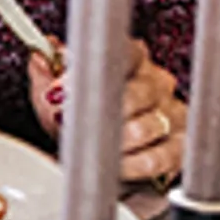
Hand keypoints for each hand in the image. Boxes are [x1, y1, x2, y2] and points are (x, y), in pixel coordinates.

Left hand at [30, 43, 187, 184]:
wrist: (103, 154)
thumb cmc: (83, 118)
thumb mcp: (55, 95)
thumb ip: (45, 75)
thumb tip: (39, 58)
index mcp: (131, 61)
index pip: (123, 53)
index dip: (89, 72)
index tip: (61, 90)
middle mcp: (157, 84)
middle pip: (136, 92)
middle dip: (98, 113)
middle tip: (71, 124)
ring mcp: (173, 114)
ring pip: (145, 127)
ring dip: (112, 141)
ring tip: (91, 147)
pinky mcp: (180, 147)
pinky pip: (158, 157)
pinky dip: (131, 164)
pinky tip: (113, 166)